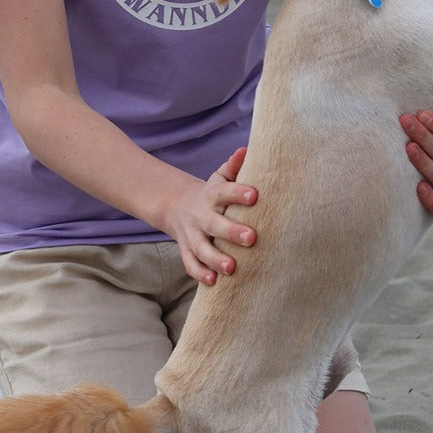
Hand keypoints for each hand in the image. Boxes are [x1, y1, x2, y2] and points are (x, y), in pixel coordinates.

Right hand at [169, 148, 257, 286]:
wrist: (177, 207)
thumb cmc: (212, 194)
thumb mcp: (219, 178)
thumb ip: (233, 167)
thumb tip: (247, 150)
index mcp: (211, 196)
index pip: (225, 192)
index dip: (238, 193)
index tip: (255, 195)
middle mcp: (200, 216)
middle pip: (214, 224)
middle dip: (231, 232)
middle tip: (252, 238)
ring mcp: (192, 235)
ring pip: (201, 248)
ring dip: (215, 259)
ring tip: (232, 268)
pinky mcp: (187, 250)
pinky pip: (191, 264)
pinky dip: (200, 274)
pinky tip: (214, 282)